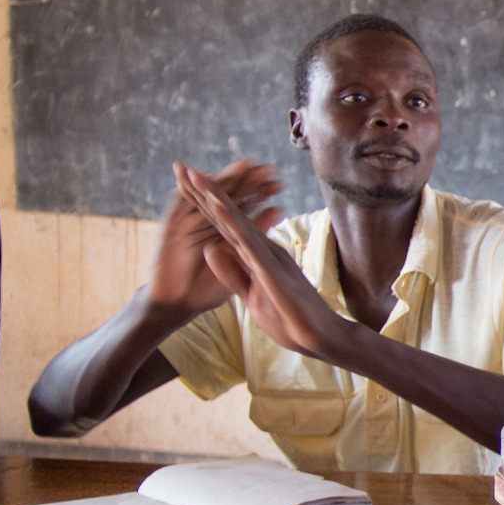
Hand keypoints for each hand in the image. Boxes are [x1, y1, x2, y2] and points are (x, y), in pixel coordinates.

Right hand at [147, 159, 281, 316]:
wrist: (176, 306)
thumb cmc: (206, 287)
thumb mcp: (237, 259)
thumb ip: (254, 234)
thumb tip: (277, 208)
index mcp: (222, 228)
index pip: (243, 205)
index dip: (260, 193)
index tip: (280, 183)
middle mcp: (205, 220)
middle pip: (227, 194)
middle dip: (247, 180)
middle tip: (267, 168)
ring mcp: (187, 222)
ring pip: (206, 194)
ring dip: (224, 179)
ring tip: (245, 166)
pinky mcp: (171, 228)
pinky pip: (179, 205)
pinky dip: (187, 189)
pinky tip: (195, 174)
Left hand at [174, 162, 351, 359]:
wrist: (320, 337)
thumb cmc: (290, 319)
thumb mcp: (251, 295)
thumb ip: (232, 272)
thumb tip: (210, 249)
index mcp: (254, 255)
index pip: (224, 227)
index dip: (204, 206)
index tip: (185, 185)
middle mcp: (260, 249)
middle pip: (227, 216)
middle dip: (205, 191)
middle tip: (183, 167)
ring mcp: (266, 256)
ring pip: (236, 222)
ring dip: (216, 198)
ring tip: (196, 176)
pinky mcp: (270, 268)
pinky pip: (247, 242)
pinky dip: (231, 223)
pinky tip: (217, 208)